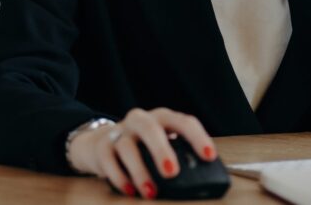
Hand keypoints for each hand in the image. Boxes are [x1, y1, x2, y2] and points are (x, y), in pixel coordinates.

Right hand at [68, 107, 216, 198]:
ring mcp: (120, 132)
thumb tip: (201, 182)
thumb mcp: (162, 146)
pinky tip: (130, 190)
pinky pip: (108, 160)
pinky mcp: (102, 147)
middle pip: (151, 129)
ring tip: (151, 192)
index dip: (197, 137)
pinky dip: (120, 177)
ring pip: (128, 147)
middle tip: (172, 173)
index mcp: (163, 119)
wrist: (101, 143)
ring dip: (140, 172)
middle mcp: (141, 121)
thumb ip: (179, 157)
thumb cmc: (142, 147)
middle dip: (162, 151)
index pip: (183, 122)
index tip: (208, 156)